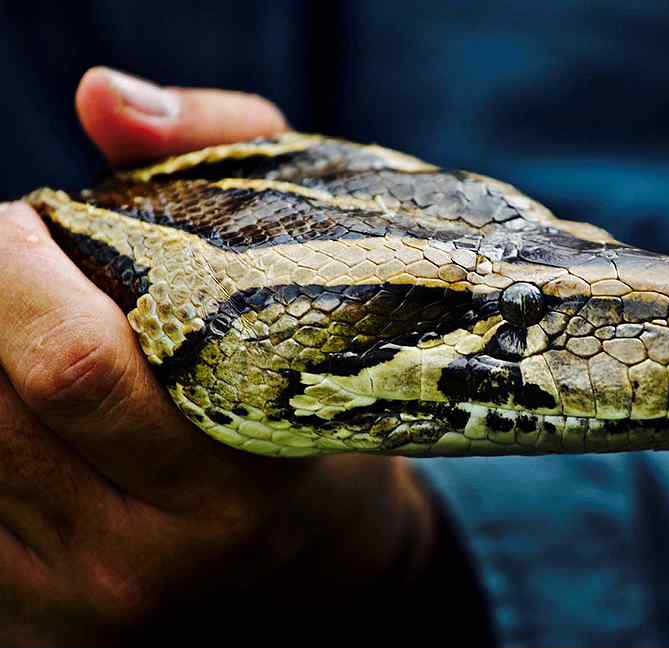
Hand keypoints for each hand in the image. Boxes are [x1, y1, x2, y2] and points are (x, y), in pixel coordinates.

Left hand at [0, 68, 433, 646]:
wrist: (296, 537)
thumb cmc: (298, 371)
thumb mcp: (299, 251)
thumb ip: (220, 147)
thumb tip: (99, 94)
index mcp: (239, 476)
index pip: (76, 368)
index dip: (16, 270)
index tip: (30, 219)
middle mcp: (158, 557)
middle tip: (22, 255)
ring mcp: (84, 600)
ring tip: (39, 327)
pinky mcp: (30, 628)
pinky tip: (30, 400)